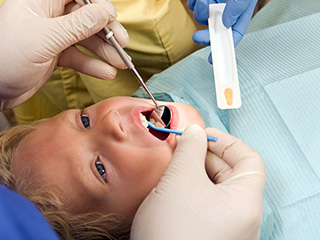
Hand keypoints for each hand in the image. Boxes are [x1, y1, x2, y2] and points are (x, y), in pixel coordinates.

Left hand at [0, 0, 128, 109]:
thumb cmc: (6, 57)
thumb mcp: (45, 39)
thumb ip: (77, 26)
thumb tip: (104, 12)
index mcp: (40, 1)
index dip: (97, 3)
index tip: (111, 17)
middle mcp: (48, 16)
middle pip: (86, 17)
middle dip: (106, 32)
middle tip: (122, 44)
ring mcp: (53, 36)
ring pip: (86, 39)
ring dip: (105, 52)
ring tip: (121, 63)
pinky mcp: (55, 55)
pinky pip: (79, 57)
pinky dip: (93, 65)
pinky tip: (106, 72)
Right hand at [131, 125, 264, 239]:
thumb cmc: (173, 233)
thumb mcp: (180, 181)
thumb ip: (190, 149)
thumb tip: (194, 132)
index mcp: (245, 202)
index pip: (249, 159)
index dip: (226, 142)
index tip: (202, 135)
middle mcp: (241, 217)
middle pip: (231, 172)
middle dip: (206, 155)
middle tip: (183, 147)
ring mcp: (226, 227)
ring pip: (216, 188)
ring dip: (197, 171)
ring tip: (175, 165)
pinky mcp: (209, 234)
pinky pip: (206, 203)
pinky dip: (193, 188)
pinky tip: (174, 186)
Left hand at [188, 0, 257, 62]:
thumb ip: (237, 8)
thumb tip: (225, 23)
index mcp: (239, 14)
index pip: (231, 36)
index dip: (222, 50)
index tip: (212, 59)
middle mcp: (225, 11)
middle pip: (213, 31)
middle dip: (204, 36)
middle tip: (197, 37)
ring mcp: (213, 3)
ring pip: (201, 17)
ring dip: (200, 12)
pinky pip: (194, 4)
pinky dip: (195, 2)